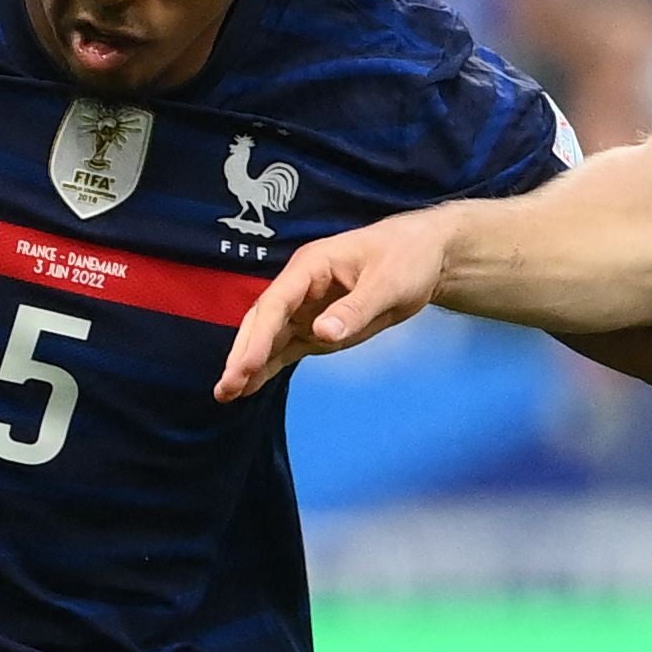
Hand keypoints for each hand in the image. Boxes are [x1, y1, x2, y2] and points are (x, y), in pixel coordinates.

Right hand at [217, 210, 456, 399]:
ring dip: (248, 364)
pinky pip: (286, 348)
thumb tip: (321, 334)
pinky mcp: (316, 328)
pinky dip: (268, 368)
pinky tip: (248, 388)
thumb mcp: (388, 282)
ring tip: (225, 394)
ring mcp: (306, 309)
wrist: (425, 257)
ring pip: (269, 337)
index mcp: (312, 266)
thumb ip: (355, 309)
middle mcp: (300, 287)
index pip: (277, 302)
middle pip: (263, 321)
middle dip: (243, 353)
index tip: (246, 364)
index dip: (259, 335)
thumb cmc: (407, 258)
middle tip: (226, 387)